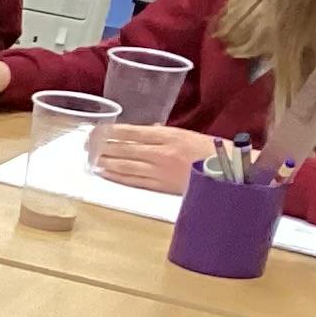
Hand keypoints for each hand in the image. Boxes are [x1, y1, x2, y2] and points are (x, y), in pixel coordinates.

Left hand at [92, 124, 216, 193]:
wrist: (229, 173)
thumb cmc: (212, 151)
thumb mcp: (189, 135)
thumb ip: (165, 134)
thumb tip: (146, 131)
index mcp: (170, 135)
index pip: (133, 132)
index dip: (112, 132)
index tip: (97, 130)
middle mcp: (161, 152)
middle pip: (124, 148)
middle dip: (102, 146)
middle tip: (86, 145)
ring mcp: (159, 170)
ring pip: (125, 165)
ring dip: (105, 162)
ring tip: (90, 159)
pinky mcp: (160, 186)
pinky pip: (133, 180)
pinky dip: (116, 176)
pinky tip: (105, 173)